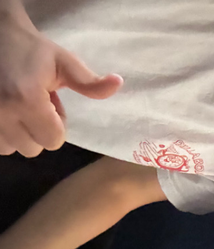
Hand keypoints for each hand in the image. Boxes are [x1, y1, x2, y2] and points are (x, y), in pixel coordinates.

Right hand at [0, 4, 122, 156]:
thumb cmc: (31, 50)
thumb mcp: (64, 62)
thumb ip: (89, 82)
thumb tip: (119, 83)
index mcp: (26, 100)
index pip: (53, 140)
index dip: (57, 123)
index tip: (50, 102)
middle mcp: (1, 114)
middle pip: (32, 148)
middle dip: (38, 130)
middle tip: (33, 103)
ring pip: (10, 149)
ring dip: (18, 134)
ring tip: (18, 106)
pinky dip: (2, 133)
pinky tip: (5, 111)